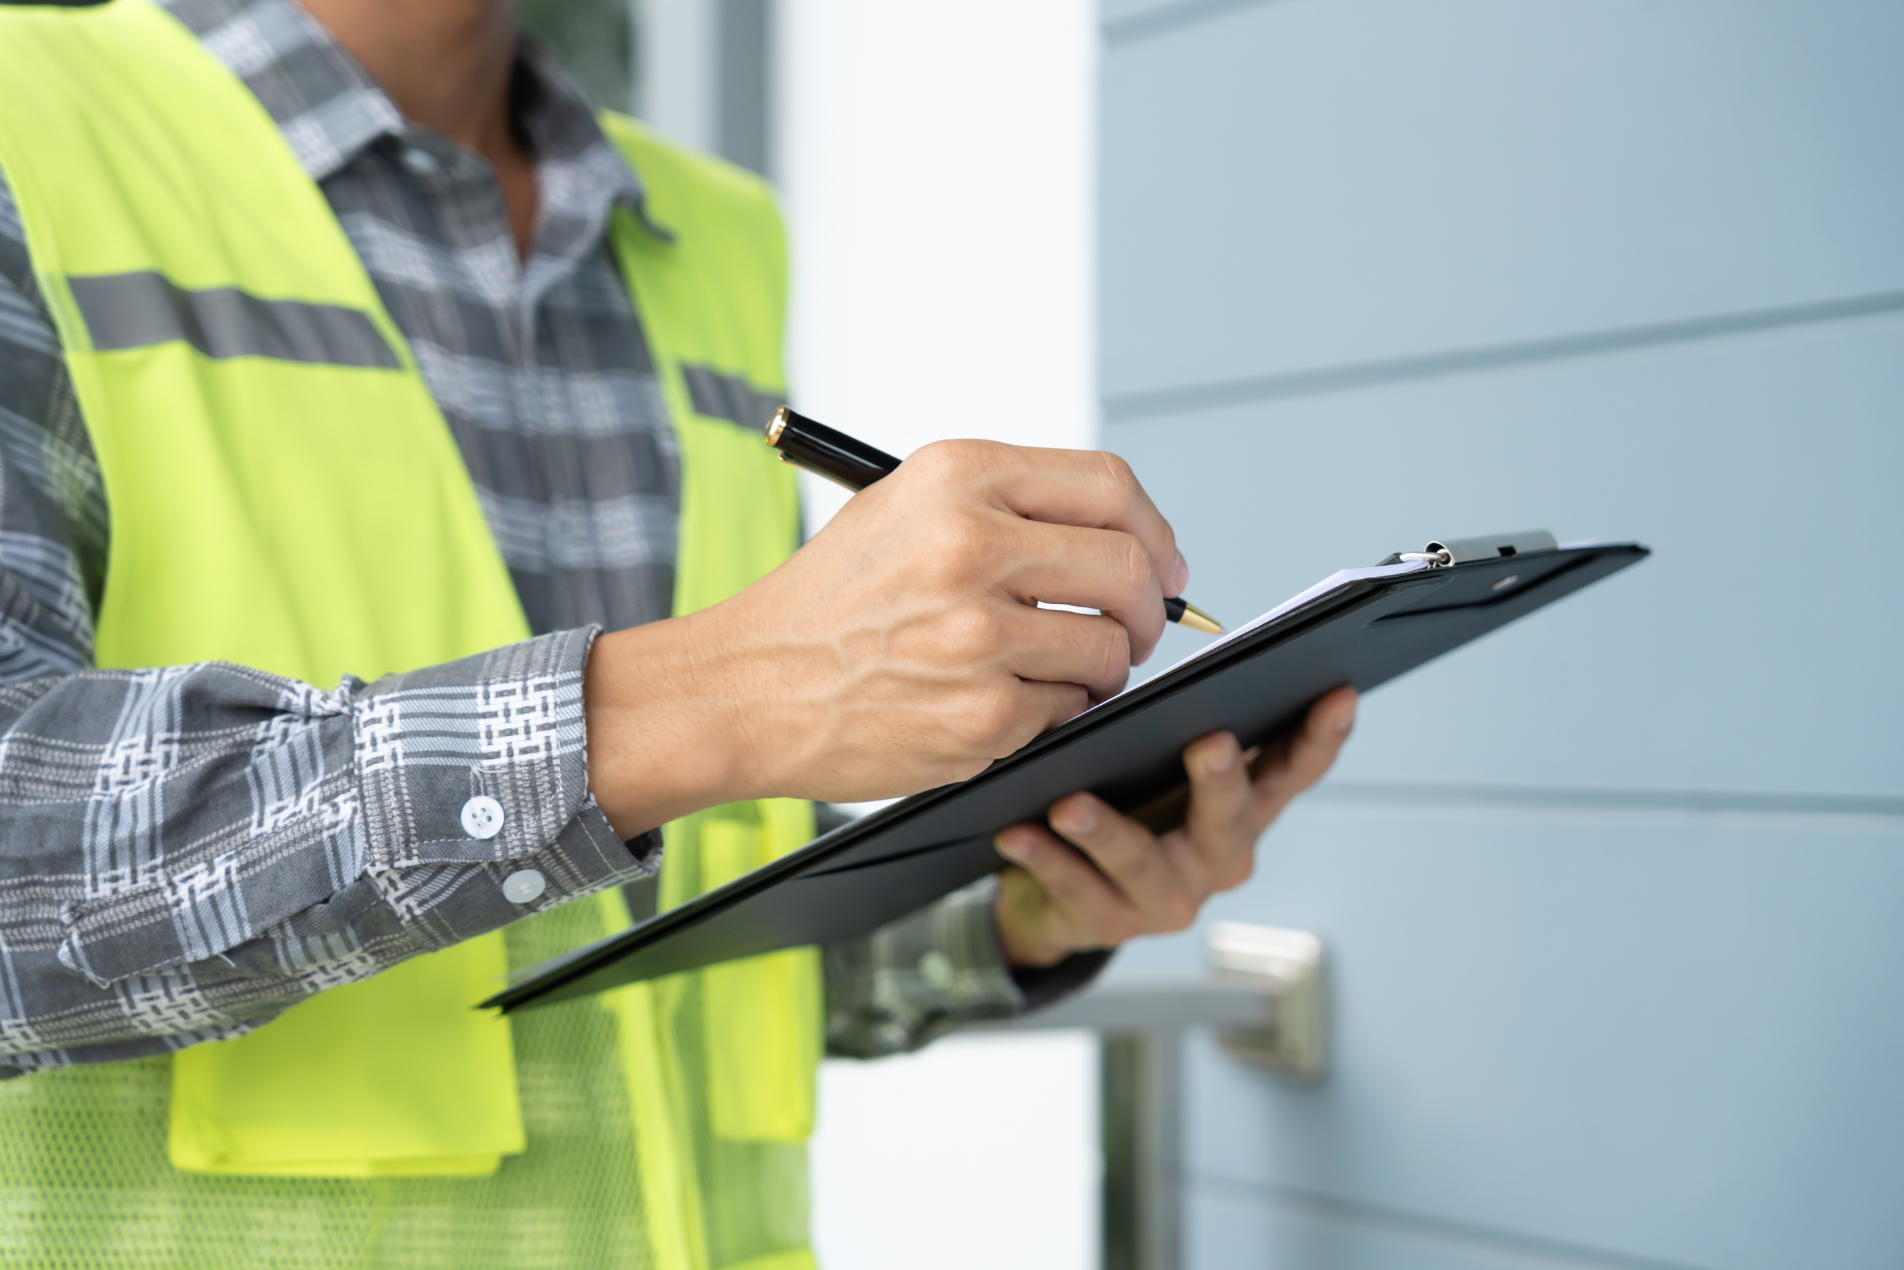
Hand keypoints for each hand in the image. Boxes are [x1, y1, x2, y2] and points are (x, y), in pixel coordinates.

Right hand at [584, 440, 1187, 834]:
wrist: (745, 687)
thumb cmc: (826, 604)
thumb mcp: (902, 510)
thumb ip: (1005, 506)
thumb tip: (1120, 536)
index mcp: (956, 478)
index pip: (1110, 485)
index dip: (1154, 530)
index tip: (1160, 563)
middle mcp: (970, 545)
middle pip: (1127, 566)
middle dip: (1148, 608)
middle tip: (1134, 629)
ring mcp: (977, 634)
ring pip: (1108, 648)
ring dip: (1100, 668)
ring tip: (1053, 672)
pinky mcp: (979, 714)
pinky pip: (1067, 710)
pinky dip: (1051, 713)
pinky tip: (1001, 703)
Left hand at [991, 687, 1357, 967]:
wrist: (1064, 898)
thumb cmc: (1126, 806)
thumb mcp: (1160, 767)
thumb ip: (1179, 727)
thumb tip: (1184, 667)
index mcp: (1244, 812)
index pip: (1294, 771)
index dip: (1321, 736)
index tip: (1337, 692)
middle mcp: (1219, 859)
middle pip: (1229, 822)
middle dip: (1222, 782)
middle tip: (1211, 742)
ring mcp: (1168, 899)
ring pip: (1141, 863)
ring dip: (1106, 832)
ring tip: (1068, 804)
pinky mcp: (1111, 924)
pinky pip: (1074, 888)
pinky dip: (1045, 859)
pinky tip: (1017, 832)